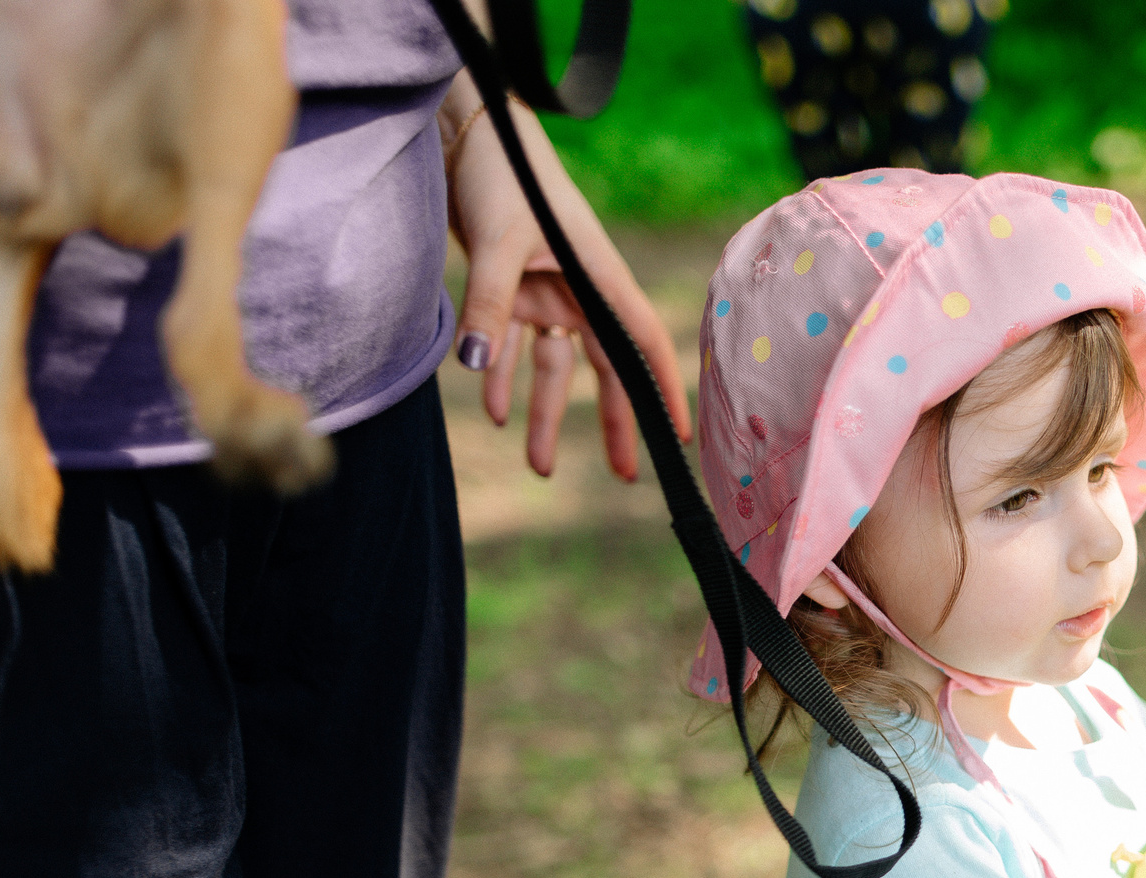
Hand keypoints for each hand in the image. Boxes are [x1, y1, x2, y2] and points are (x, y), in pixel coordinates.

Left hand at [442, 77, 690, 479]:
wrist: (466, 133)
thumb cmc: (500, 172)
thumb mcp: (496, 242)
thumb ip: (486, 306)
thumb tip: (472, 368)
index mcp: (598, 275)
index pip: (641, 341)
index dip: (663, 389)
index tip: (680, 438)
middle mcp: (580, 290)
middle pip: (605, 368)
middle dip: (613, 422)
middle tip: (623, 476)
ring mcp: (547, 291)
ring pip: (555, 367)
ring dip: (545, 415)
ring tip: (540, 467)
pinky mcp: (513, 289)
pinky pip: (510, 346)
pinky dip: (500, 376)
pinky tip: (492, 411)